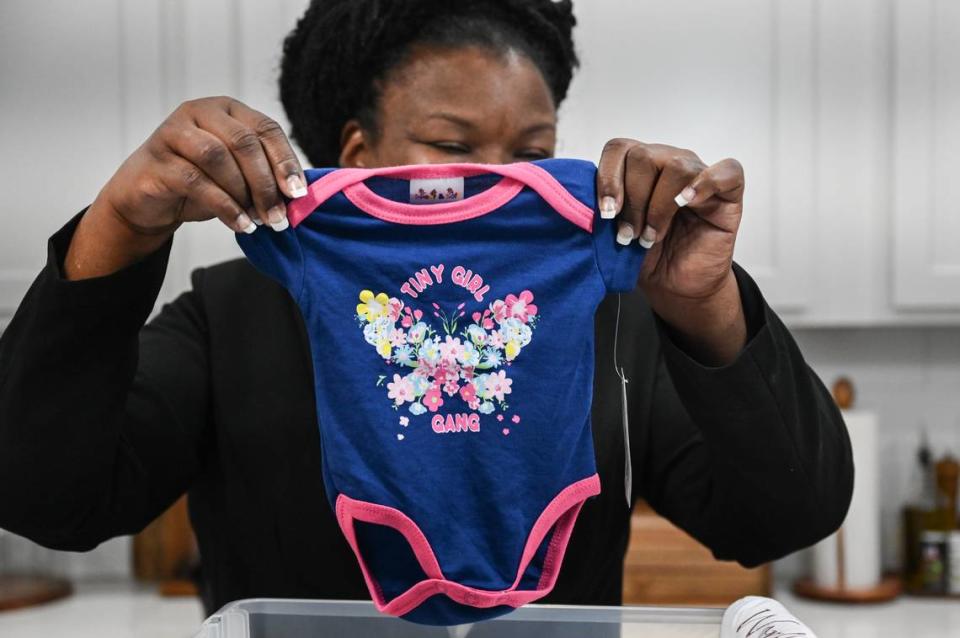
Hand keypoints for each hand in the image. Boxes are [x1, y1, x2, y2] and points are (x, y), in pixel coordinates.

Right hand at [67, 97, 306, 278]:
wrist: (148, 199)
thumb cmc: (200, 183)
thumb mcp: (238, 175)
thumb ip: (264, 175)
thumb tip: (299, 195)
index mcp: (227, 110)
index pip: (266, 128)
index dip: (286, 161)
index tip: (299, 194)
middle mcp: (200, 112)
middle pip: (243, 142)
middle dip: (266, 183)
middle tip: (279, 216)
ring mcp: (174, 131)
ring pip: (217, 156)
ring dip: (244, 193)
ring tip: (258, 220)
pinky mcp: (157, 158)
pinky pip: (196, 180)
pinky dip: (224, 206)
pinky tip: (240, 224)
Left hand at [596, 139, 746, 364]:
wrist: (675, 286)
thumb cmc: (645, 257)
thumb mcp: (614, 232)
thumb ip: (603, 209)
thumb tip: (579, 199)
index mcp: (638, 167)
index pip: (619, 148)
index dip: (608, 178)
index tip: (604, 214)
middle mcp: (668, 162)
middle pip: (644, 156)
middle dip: (632, 200)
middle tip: (629, 236)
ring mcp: (699, 175)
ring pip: (677, 166)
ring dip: (659, 206)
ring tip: (651, 236)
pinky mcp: (728, 194)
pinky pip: (726, 172)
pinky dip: (704, 184)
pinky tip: (687, 203)